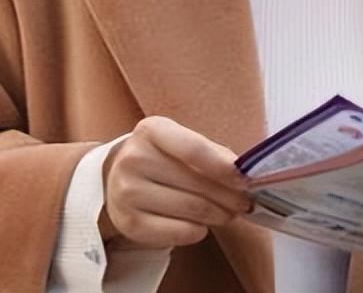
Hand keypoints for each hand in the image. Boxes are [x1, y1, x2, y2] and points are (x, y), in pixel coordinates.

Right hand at [100, 116, 252, 249]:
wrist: (116, 178)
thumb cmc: (161, 158)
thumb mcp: (180, 142)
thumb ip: (212, 153)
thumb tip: (243, 174)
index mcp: (151, 130)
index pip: (194, 149)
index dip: (225, 167)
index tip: (246, 180)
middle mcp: (133, 159)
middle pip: (197, 184)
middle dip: (230, 196)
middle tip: (246, 202)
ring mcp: (126, 192)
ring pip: (192, 210)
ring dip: (219, 215)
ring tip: (229, 213)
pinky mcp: (128, 223)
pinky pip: (179, 232)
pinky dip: (199, 231)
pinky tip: (203, 225)